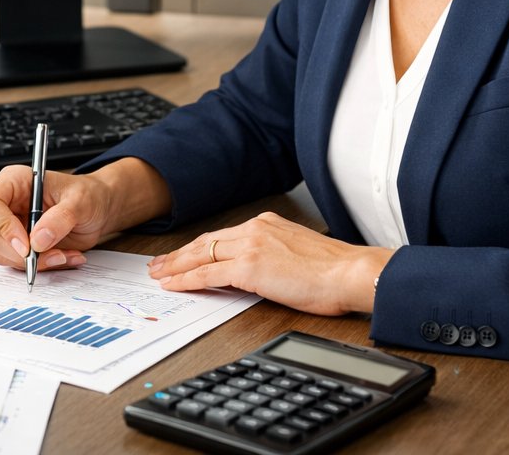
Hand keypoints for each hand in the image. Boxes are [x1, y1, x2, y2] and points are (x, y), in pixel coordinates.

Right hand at [0, 166, 117, 272]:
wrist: (97, 210)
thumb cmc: (87, 195)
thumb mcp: (80, 201)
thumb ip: (60, 218)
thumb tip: (38, 240)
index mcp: (14, 182)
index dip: (2, 226)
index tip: (26, 245)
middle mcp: (7, 205)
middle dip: (23, 253)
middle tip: (54, 255)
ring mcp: (11, 227)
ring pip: (4, 255)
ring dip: (36, 262)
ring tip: (65, 254)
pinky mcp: (20, 245)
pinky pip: (20, 264)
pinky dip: (43, 266)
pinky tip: (64, 256)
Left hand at [147, 211, 393, 315]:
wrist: (350, 272)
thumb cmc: (334, 270)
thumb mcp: (298, 253)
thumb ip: (275, 255)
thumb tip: (263, 271)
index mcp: (267, 224)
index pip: (223, 236)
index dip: (199, 247)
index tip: (184, 255)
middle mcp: (256, 229)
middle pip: (206, 242)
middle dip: (179, 254)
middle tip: (159, 264)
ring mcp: (251, 246)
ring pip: (201, 255)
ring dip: (176, 266)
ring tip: (159, 275)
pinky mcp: (250, 267)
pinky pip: (208, 273)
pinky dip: (187, 279)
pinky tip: (175, 284)